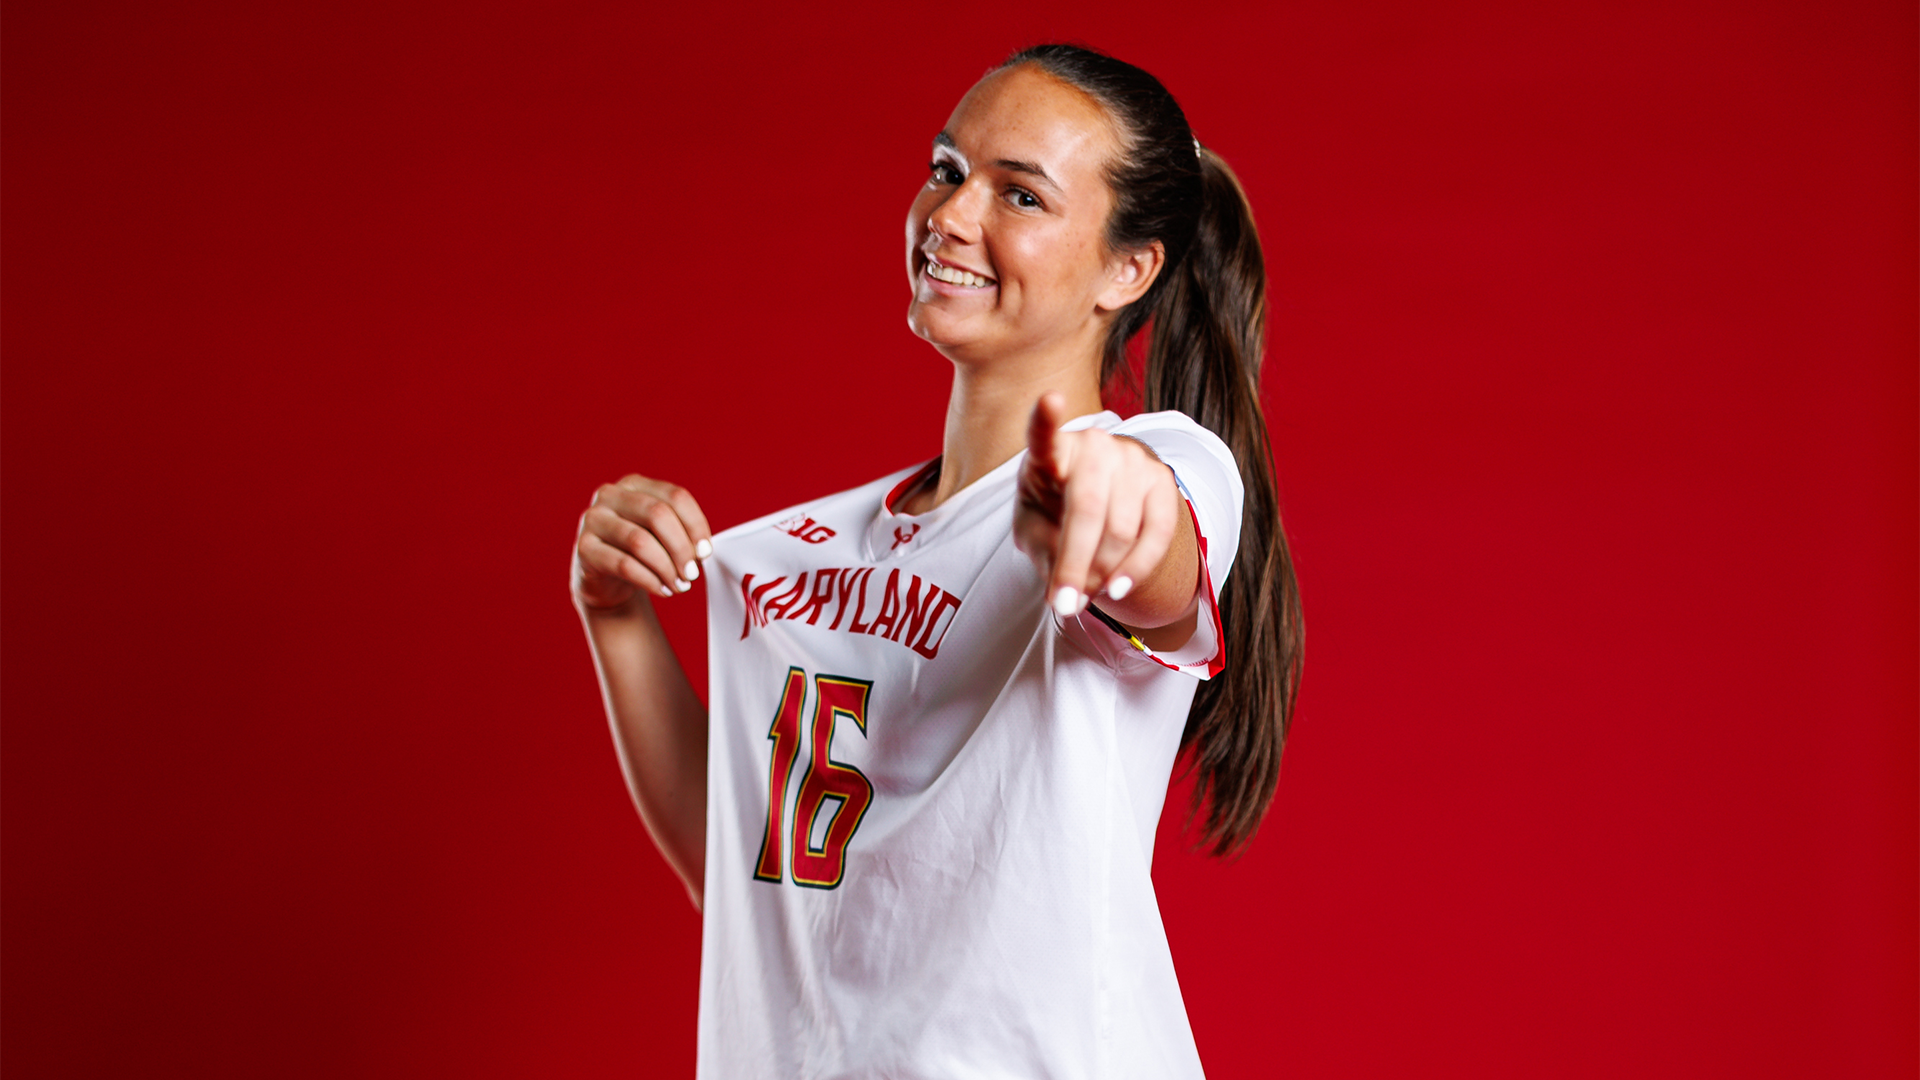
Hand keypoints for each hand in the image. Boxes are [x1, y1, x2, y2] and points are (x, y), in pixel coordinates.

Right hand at [572, 475, 713, 610]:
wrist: (605, 581)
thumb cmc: (639, 553)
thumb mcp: (661, 536)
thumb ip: (682, 534)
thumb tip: (701, 551)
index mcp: (635, 484)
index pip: (676, 496)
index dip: (696, 525)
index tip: (705, 552)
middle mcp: (611, 495)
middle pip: (658, 515)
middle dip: (682, 548)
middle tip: (692, 573)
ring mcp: (593, 520)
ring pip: (640, 541)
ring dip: (667, 568)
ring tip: (679, 585)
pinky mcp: (584, 548)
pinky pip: (624, 565)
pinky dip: (650, 580)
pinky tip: (662, 590)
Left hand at [1013, 393, 1188, 621]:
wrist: (1100, 497)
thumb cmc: (1052, 509)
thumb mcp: (1032, 527)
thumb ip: (1039, 549)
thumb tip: (1066, 587)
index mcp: (1052, 451)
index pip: (1045, 434)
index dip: (1046, 419)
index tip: (1050, 400)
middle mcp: (1094, 446)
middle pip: (1087, 508)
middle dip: (1075, 563)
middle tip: (1062, 606)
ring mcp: (1133, 460)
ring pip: (1121, 530)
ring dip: (1101, 573)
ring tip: (1083, 596)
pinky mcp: (1162, 481)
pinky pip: (1156, 535)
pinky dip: (1136, 569)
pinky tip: (1117, 589)